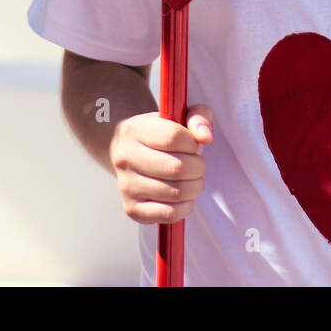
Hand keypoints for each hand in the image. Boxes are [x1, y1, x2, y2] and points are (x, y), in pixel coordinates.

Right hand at [108, 104, 212, 223]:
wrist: (129, 154)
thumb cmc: (160, 134)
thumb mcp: (178, 116)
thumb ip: (198, 118)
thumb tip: (205, 137)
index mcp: (134, 129)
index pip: (174, 137)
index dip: (193, 143)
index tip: (193, 144)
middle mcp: (125, 157)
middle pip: (177, 168)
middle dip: (198, 168)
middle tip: (198, 166)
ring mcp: (126, 185)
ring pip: (176, 193)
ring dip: (195, 188)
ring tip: (192, 180)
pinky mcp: (131, 208)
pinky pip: (168, 214)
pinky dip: (185, 207)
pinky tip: (184, 197)